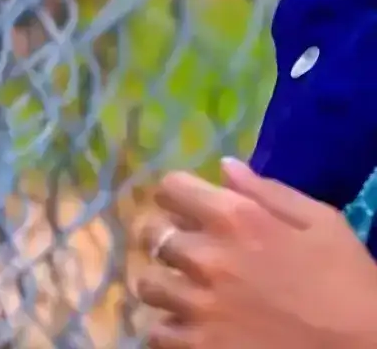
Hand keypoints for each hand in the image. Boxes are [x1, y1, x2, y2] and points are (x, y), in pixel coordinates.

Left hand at [134, 158, 376, 347]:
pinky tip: (195, 328)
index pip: (169, 188)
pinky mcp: (198, 345)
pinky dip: (171, 329)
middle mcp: (206, 256)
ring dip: (166, 286)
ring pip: (147, 284)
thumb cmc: (350, 284)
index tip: (189, 210)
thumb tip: (225, 167)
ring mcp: (197, 304)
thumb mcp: (324, 225)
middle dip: (168, 240)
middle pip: (151, 234)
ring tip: (190, 294)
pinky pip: (156, 331)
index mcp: (236, 219)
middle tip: (191, 255)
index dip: (178, 197)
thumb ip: (268, 192)